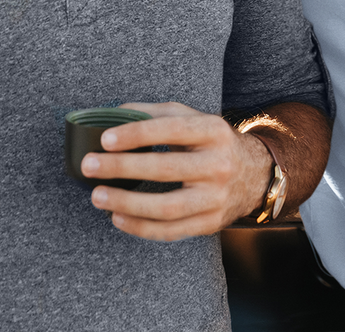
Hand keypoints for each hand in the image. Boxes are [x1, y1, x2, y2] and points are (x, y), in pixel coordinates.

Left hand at [81, 101, 272, 240]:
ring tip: (97, 196)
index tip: (104, 139)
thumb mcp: (193, 118)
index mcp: (213, 131)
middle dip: (122, 167)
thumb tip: (113, 113)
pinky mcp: (211, 223)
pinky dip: (141, 227)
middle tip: (89, 166)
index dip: (135, 134)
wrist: (254, 175)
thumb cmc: (212, 143)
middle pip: (165, 169)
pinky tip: (117, 217)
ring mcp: (216, 198)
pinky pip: (172, 230)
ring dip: (127, 203)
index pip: (170, 129)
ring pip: (167, 206)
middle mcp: (218, 165)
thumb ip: (155, 113)